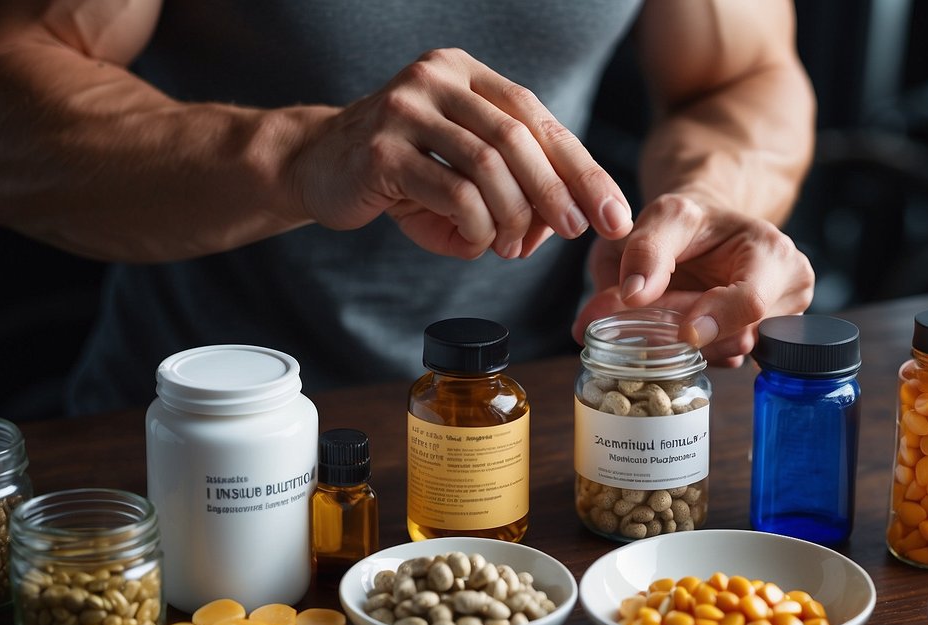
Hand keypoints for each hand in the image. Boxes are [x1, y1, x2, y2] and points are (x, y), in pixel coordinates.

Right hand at [293, 48, 632, 259]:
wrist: (315, 167)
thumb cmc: (400, 172)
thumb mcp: (461, 170)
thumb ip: (513, 186)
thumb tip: (564, 225)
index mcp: (466, 74)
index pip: (538, 117)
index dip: (582, 167)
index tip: (613, 213)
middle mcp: (437, 78)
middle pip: (519, 137)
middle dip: (558, 191)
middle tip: (575, 232)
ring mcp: (405, 108)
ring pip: (489, 164)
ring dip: (515, 216)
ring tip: (515, 247)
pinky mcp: (381, 149)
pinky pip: (453, 193)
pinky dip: (478, 227)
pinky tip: (477, 242)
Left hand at [572, 194, 813, 365]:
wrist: (706, 233)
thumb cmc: (692, 222)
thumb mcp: (665, 216)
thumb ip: (647, 249)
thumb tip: (633, 295)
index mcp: (773, 254)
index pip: (751, 301)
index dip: (715, 319)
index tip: (682, 331)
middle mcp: (786, 294)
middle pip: (736, 335)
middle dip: (680, 331)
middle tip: (626, 323)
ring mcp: (774, 326)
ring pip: (725, 353)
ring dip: (680, 343)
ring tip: (646, 318)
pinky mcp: (754, 346)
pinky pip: (719, 361)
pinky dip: (687, 351)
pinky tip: (669, 331)